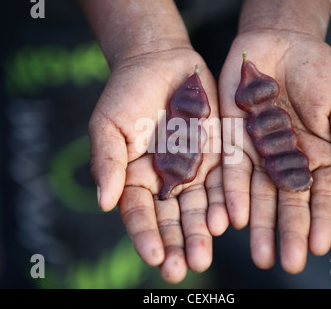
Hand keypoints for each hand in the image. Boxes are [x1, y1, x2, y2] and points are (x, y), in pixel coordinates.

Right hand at [89, 46, 226, 282]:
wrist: (160, 62)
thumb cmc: (127, 92)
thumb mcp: (108, 125)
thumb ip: (107, 162)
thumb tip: (103, 202)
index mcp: (136, 179)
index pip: (140, 214)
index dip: (145, 236)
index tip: (154, 256)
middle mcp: (166, 181)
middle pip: (172, 219)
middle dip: (177, 244)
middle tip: (182, 268)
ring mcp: (193, 170)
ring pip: (199, 209)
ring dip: (201, 233)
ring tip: (203, 255)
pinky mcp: (218, 156)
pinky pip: (223, 184)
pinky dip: (224, 203)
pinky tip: (226, 220)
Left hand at [218, 29, 330, 273]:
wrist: (278, 43)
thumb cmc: (316, 70)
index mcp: (318, 156)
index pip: (321, 195)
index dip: (321, 220)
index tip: (319, 246)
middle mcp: (286, 161)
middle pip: (288, 202)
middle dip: (287, 233)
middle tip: (285, 263)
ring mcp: (258, 153)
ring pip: (258, 195)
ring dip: (259, 225)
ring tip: (260, 255)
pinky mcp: (232, 141)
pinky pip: (231, 172)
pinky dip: (233, 194)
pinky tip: (235, 218)